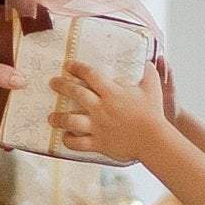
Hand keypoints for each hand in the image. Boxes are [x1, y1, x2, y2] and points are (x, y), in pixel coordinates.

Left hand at [52, 59, 170, 166]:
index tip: (69, 66)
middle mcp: (100, 108)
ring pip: (70, 121)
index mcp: (111, 92)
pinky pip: (78, 143)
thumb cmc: (153, 113)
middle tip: (53, 83)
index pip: (90, 75)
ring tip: (51, 117)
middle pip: (75, 93)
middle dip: (61, 86)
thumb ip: (148, 73)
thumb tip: (148, 61)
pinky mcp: (98, 143)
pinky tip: (65, 137)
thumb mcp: (152, 88)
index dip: (77, 68)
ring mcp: (97, 126)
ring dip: (58, 118)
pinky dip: (69, 141)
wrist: (153, 139)